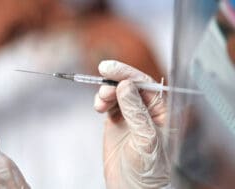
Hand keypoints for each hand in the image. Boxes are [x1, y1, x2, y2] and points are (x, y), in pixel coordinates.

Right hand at [94, 60, 169, 188]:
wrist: (131, 188)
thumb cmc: (147, 169)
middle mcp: (146, 110)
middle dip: (116, 78)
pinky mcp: (116, 121)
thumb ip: (136, 111)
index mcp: (162, 112)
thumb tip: (125, 85)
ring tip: (102, 100)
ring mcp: (130, 115)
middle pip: (131, 85)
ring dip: (107, 91)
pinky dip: (101, 101)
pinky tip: (99, 106)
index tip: (112, 69)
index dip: (129, 74)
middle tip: (103, 72)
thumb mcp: (145, 138)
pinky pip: (109, 103)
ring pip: (117, 92)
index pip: (147, 85)